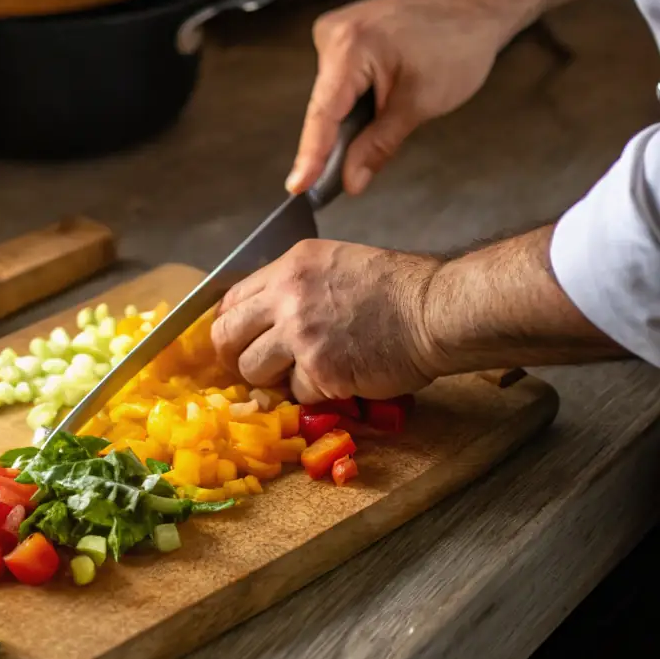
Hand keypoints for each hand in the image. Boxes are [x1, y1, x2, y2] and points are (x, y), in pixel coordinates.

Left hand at [211, 239, 443, 401]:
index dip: (229, 325)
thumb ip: (296, 285)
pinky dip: (315, 394)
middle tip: (252, 368)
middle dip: (233, 357)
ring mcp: (300, 335)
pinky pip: (297, 393)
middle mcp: (286, 297)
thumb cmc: (398, 287)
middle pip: (226, 336)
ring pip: (253, 370)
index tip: (236, 341)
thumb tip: (266, 314)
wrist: (433, 309)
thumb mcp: (336, 264)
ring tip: (303, 374)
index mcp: (290, 266)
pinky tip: (340, 378)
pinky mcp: (319, 370)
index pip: (230, 299)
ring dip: (273, 379)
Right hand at [286, 0, 501, 195]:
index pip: (323, 112)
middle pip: (324, 105)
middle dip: (333, 143)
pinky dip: (355, 104)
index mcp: (350, 45)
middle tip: (342, 180)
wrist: (473, 8)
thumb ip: (378, 145)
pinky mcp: (344, 37)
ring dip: (348, 121)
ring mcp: (336, 32)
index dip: (310, 155)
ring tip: (382, 126)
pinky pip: (341, 83)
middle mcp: (334, 33)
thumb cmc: (457, 44)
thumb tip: (350, 179)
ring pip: (332, 97)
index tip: (298, 187)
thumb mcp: (419, 104)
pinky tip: (378, 109)